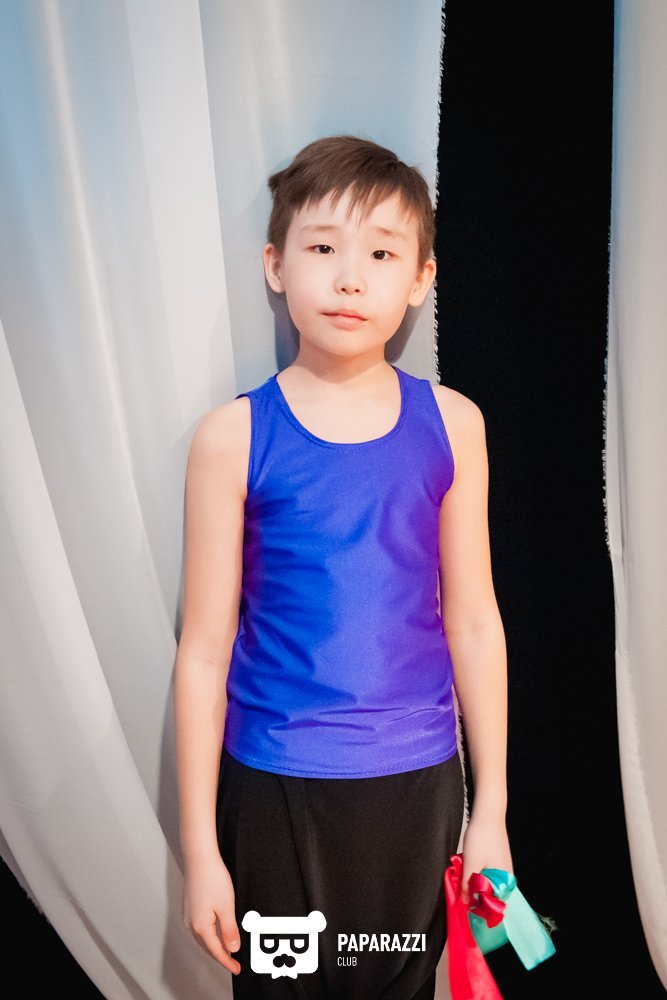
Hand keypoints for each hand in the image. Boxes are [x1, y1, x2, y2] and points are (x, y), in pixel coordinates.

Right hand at [182, 854, 241, 974]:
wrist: (199, 858)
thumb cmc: (211, 877)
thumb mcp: (226, 906)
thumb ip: (229, 930)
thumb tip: (232, 948)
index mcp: (200, 926)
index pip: (216, 951)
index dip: (227, 961)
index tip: (237, 969)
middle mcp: (191, 923)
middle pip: (207, 947)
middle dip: (221, 956)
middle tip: (233, 963)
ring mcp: (189, 915)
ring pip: (203, 938)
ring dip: (214, 946)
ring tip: (227, 951)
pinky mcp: (190, 907)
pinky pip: (200, 928)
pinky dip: (210, 935)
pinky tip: (216, 931)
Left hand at [460, 813, 513, 906]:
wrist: (488, 814)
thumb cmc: (481, 839)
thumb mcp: (471, 864)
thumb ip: (468, 886)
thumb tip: (465, 903)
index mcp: (504, 881)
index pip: (494, 904)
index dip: (480, 908)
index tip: (466, 908)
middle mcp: (507, 875)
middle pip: (491, 893)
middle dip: (476, 894)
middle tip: (462, 889)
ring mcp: (504, 866)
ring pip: (488, 881)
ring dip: (476, 881)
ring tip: (464, 873)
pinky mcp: (499, 858)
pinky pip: (488, 872)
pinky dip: (478, 872)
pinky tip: (469, 864)